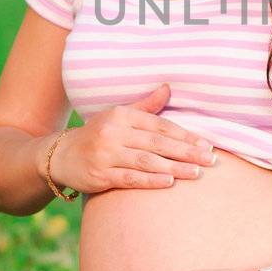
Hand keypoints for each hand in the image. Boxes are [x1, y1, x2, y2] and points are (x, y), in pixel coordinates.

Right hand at [44, 85, 217, 195]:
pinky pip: (130, 178)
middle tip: (211, 160)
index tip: (207, 145)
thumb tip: (168, 87)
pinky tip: (169, 183)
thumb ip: (146, 106)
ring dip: (174, 168)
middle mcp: (114, 132)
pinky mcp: (100, 175)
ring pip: (147, 161)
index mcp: (122, 116)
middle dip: (186, 152)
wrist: (60, 156)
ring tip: (197, 173)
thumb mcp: (118, 116)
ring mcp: (106, 154)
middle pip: (158, 143)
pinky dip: (150, 181)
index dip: (185, 136)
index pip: (160, 125)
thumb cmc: (98, 135)